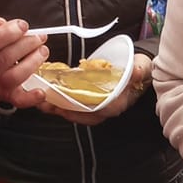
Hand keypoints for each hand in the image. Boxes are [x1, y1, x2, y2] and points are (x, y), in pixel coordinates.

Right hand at [0, 17, 48, 106]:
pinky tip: (41, 91)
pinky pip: (19, 100)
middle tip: (39, 37)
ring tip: (42, 51)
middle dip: (29, 43)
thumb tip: (3, 24)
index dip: (10, 32)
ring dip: (34, 61)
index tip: (23, 25)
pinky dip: (32, 97)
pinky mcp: (6, 95)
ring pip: (17, 75)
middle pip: (8, 56)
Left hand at [31, 50, 153, 126]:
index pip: (96, 113)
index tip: (64, 109)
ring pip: (76, 112)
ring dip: (59, 109)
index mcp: (117, 104)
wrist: (139, 69)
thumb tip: (137, 71)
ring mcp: (98, 106)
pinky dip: (62, 104)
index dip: (78, 112)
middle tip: (45, 104)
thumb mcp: (140, 68)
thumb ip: (137, 71)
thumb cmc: (138, 69)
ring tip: (42, 102)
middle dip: (62, 111)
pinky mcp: (92, 102)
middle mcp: (106, 109)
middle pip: (81, 115)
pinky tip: (50, 98)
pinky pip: (75, 107)